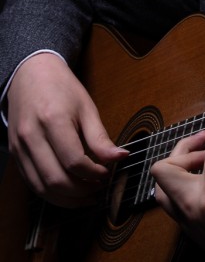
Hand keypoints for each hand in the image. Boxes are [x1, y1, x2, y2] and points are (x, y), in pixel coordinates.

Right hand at [7, 53, 127, 206]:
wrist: (31, 74)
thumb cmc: (61, 88)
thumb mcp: (87, 107)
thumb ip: (100, 137)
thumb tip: (120, 157)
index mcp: (53, 120)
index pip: (74, 161)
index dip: (94, 173)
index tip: (107, 173)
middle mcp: (32, 136)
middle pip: (56, 180)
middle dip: (81, 192)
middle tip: (99, 189)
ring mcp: (20, 147)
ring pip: (41, 188)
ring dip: (66, 199)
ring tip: (87, 196)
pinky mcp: (15, 154)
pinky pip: (32, 183)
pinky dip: (51, 193)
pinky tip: (68, 191)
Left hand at [151, 97, 204, 261]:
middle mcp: (193, 208)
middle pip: (166, 167)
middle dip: (186, 148)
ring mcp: (186, 220)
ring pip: (161, 186)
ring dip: (178, 167)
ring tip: (202, 160)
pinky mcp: (187, 228)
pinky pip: (170, 200)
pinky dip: (181, 183)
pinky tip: (202, 178)